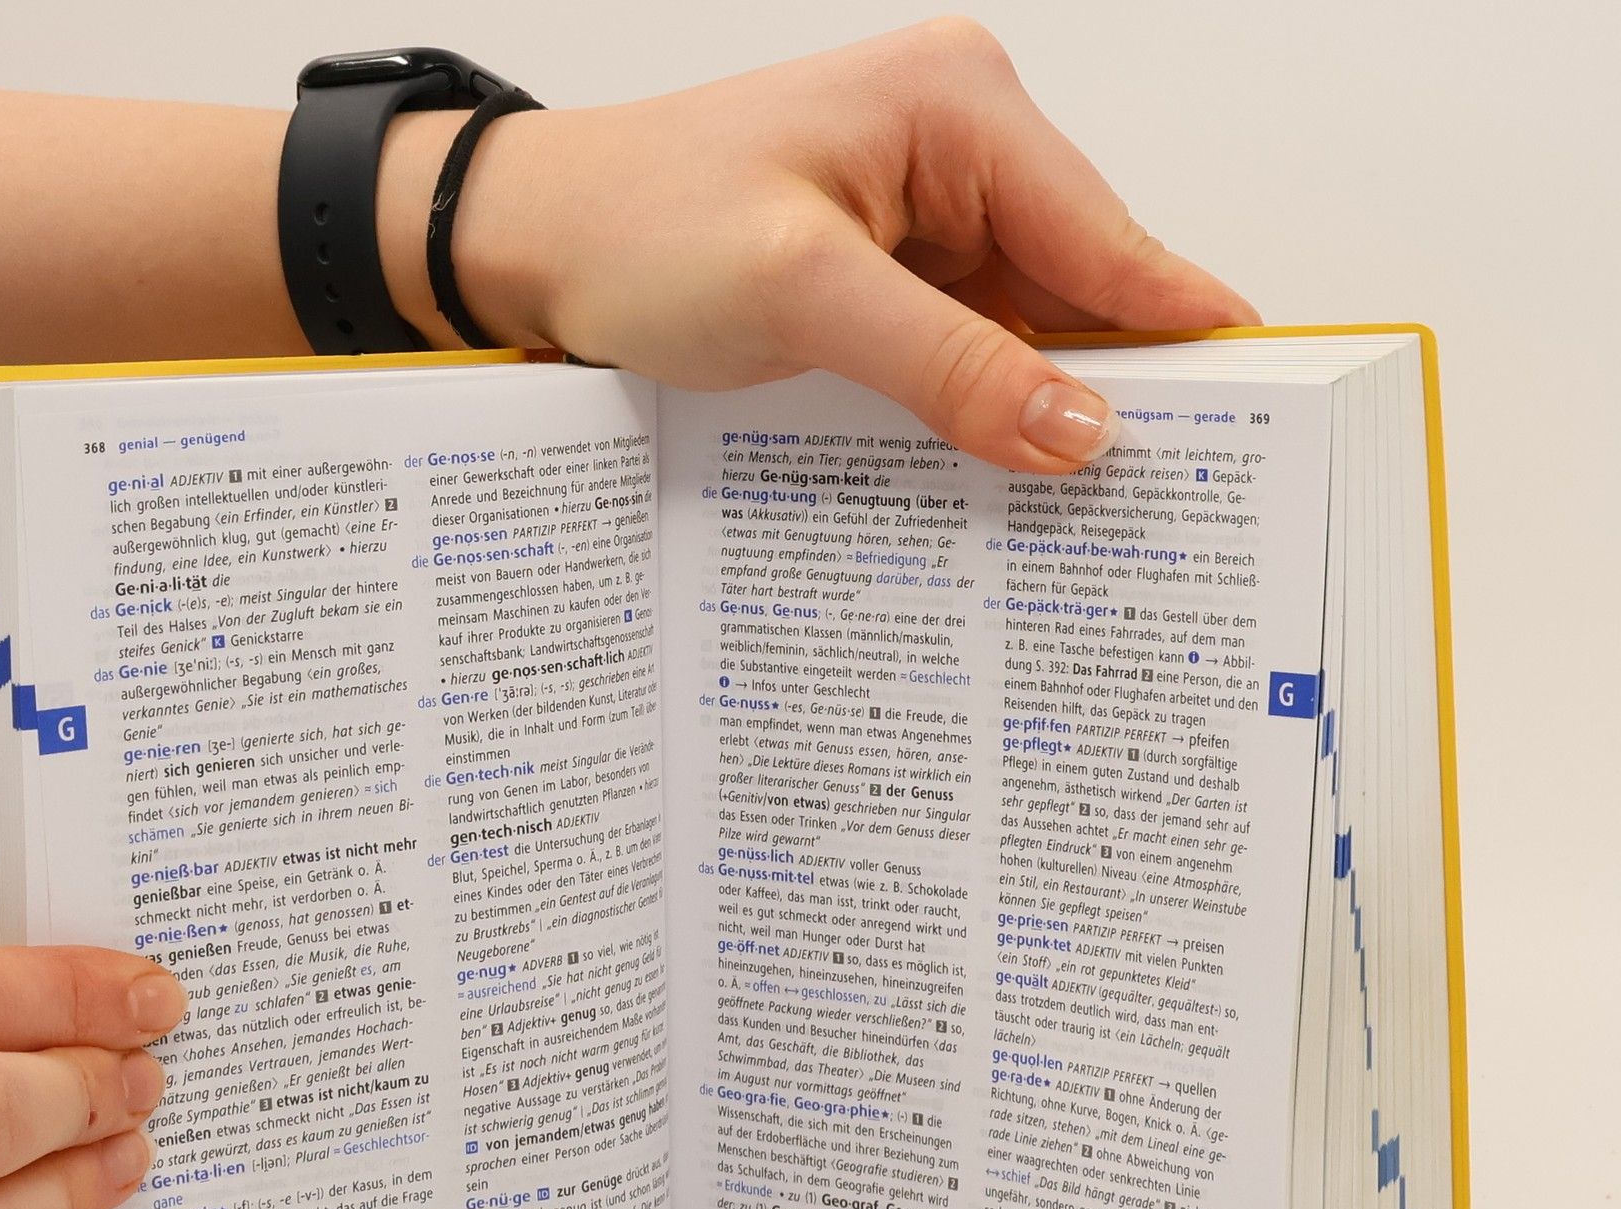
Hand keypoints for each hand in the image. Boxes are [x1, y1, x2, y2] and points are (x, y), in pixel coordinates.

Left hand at [385, 16, 1257, 469]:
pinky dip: (980, 410)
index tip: (1258, 415)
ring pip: (1025, 330)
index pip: (1106, 236)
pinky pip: (966, 348)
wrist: (534, 241)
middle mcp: (961, 150)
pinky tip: (1001, 478)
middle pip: (1078, 288)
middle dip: (1110, 388)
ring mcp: (925, 214)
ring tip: (1088, 515)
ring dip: (1040, 412)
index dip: (1182, 332)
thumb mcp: (800, 296)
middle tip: (1165, 502)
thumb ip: (947, 364)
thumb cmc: (640, 227)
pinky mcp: (889, 273)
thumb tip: (1079, 432)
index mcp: (961, 110)